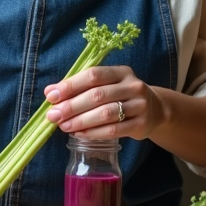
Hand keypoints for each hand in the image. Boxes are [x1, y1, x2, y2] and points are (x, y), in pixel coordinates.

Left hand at [43, 65, 163, 140]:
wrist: (155, 110)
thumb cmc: (121, 96)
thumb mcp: (106, 85)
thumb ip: (80, 87)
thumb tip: (50, 92)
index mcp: (121, 72)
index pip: (93, 75)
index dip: (71, 85)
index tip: (51, 96)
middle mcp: (133, 86)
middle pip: (97, 95)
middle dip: (72, 106)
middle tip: (53, 115)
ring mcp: (140, 105)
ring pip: (105, 113)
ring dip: (80, 121)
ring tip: (64, 126)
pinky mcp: (142, 125)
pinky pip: (114, 130)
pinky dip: (93, 133)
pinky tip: (79, 134)